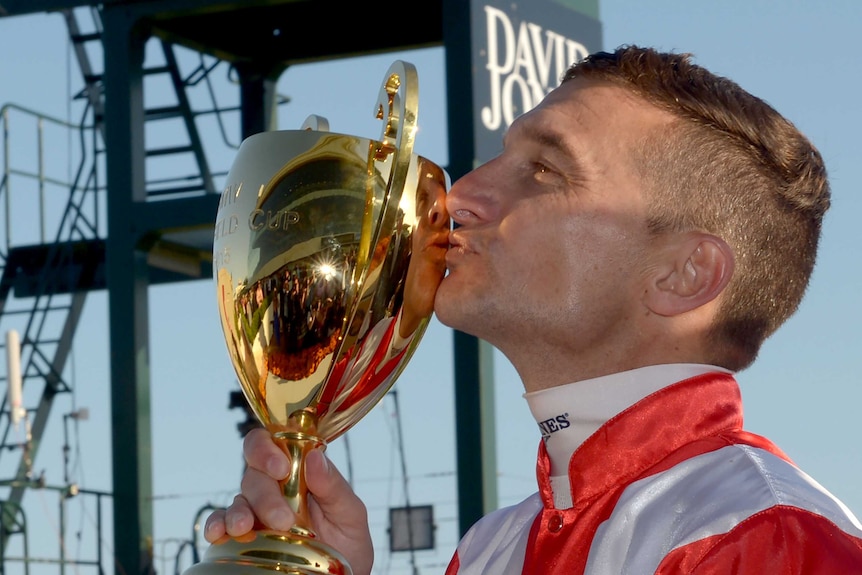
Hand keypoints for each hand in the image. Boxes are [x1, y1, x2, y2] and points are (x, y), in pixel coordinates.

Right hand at [204, 428, 373, 574]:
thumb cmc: (348, 543)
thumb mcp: (351, 515)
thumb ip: (335, 487)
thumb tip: (315, 457)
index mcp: (300, 473)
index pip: (274, 443)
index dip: (269, 448)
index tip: (281, 467)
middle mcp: (275, 488)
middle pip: (255, 474)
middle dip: (265, 494)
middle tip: (282, 519)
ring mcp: (257, 512)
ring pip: (239, 499)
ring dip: (238, 511)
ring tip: (244, 528)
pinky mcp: (244, 537)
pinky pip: (221, 524)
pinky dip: (216, 525)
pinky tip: (218, 533)